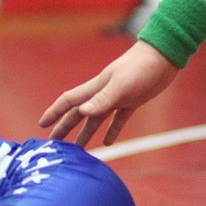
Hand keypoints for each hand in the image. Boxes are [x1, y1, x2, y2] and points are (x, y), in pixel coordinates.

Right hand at [38, 41, 180, 146]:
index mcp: (96, 88)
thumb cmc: (141, 67)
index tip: (42, 124)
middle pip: (79, 113)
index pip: (69, 101)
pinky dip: (112, 131)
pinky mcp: (132, 102)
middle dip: (65, 127)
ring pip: (96, 119)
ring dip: (86, 133)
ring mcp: (117, 98)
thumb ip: (102, 100)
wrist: (164, 57)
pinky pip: (117, 120)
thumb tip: (82, 112)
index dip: (55, 112)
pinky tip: (108, 142)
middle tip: (55, 144)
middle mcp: (102, 94)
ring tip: (79, 149)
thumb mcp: (121, 85)